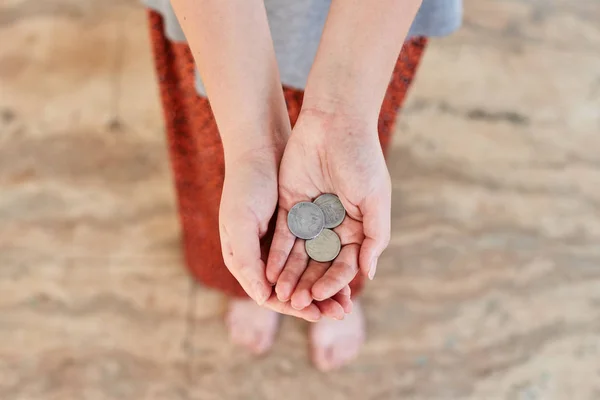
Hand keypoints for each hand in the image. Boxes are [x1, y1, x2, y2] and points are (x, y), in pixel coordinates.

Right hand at [219, 145, 350, 320]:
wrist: (260, 146)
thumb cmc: (244, 185)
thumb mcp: (239, 222)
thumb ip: (247, 260)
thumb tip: (263, 298)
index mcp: (243, 257)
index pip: (269, 293)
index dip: (293, 305)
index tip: (316, 314)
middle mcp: (263, 252)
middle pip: (293, 284)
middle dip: (317, 299)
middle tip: (341, 311)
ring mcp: (283, 236)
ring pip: (308, 268)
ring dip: (327, 284)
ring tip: (348, 299)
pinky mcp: (300, 221)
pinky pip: (317, 248)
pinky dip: (329, 262)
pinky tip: (349, 271)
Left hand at [266, 108, 390, 308]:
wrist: (335, 123)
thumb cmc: (362, 159)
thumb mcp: (375, 199)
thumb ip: (375, 236)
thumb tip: (369, 273)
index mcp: (357, 228)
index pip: (345, 264)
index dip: (334, 282)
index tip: (322, 297)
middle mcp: (333, 227)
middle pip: (320, 264)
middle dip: (310, 285)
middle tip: (298, 304)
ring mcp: (311, 218)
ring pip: (299, 254)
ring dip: (291, 275)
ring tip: (282, 294)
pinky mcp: (290, 206)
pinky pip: (283, 235)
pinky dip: (277, 253)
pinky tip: (270, 271)